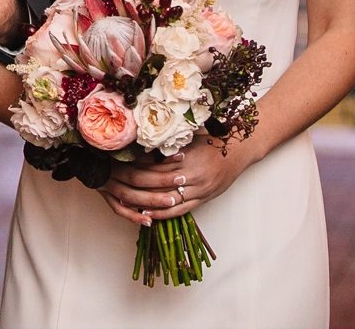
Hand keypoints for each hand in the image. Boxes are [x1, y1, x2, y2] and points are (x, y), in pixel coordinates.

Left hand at [97, 134, 253, 226]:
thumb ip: (166, 146)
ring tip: (126, 202)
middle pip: (157, 183)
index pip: (154, 165)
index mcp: (186, 157)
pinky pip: (180, 210)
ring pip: (167, 199)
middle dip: (135, 185)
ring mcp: (199, 190)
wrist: (238, 151)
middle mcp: (192, 175)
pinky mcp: (204, 199)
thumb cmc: (211, 141)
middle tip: (116, 184)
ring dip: (145, 202)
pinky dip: (162, 214)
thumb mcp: (187, 138)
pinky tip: (147, 214)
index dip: (135, 167)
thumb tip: (139, 148)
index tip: (118, 166)